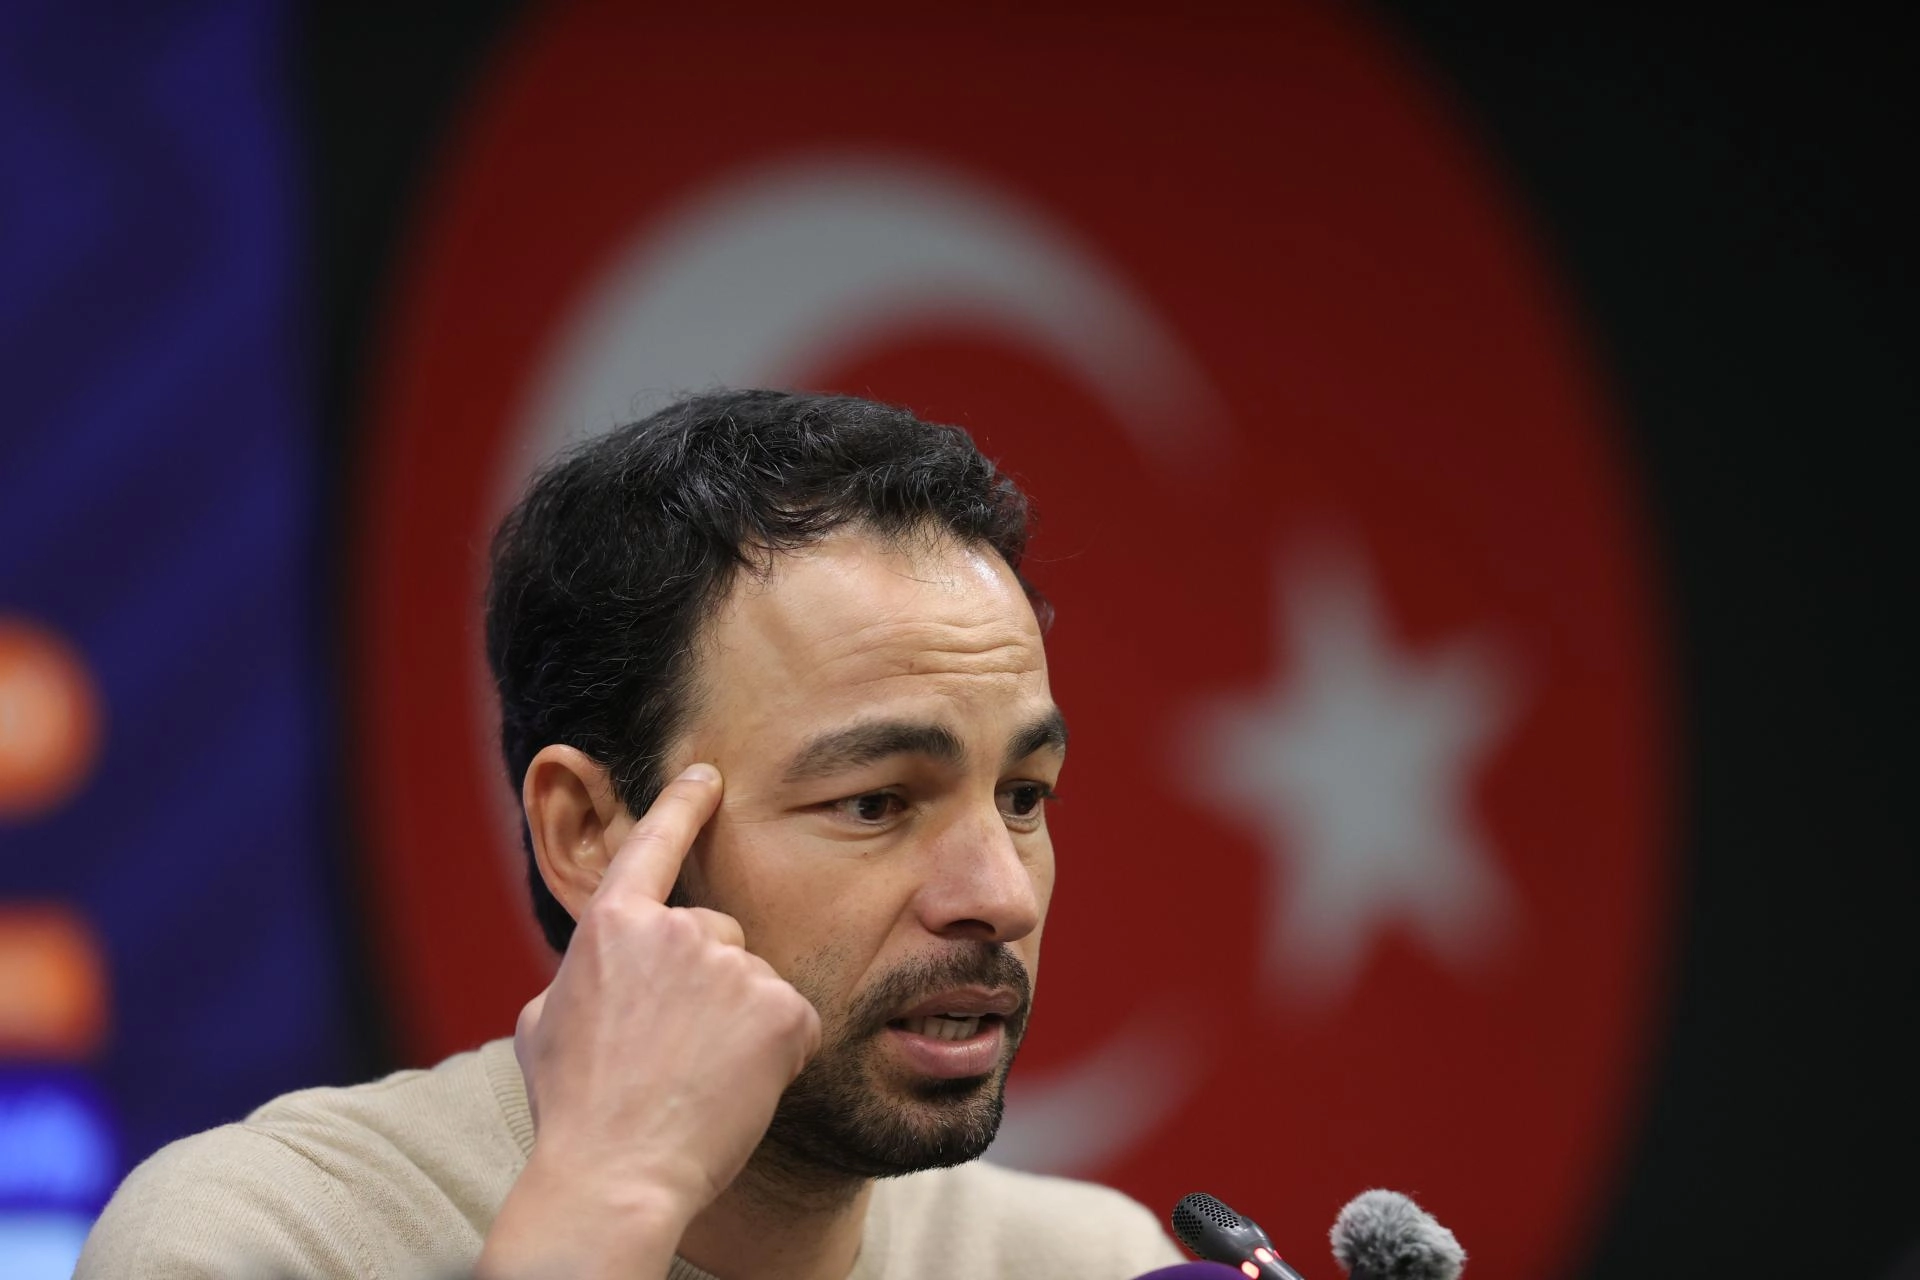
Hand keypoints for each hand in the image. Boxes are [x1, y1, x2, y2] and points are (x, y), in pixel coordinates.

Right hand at [477, 763, 822, 1278]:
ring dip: (741, 1022)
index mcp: (612, 925)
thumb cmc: (574, 1109)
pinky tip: (735, 1087)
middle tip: (675, 1052)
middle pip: (718, 935)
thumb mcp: (547, 1023)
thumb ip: (582, 975)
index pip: (655, 845)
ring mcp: (734, 966)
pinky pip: (792, 1020)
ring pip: (754, 981)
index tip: (708, 773)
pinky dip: (777, 1054)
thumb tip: (597, 970)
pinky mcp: (781, 1007)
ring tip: (698, 1078)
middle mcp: (676, 930)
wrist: (616, 1173)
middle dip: (708, 984)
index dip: (684, 804)